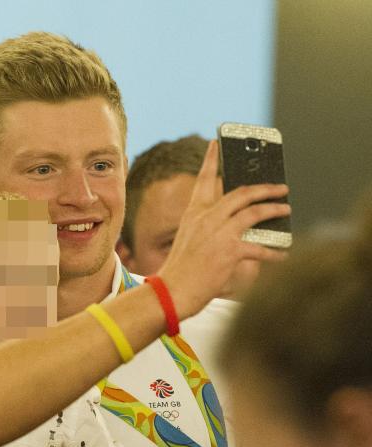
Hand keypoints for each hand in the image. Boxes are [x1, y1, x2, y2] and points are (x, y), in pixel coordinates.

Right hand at [158, 140, 289, 317]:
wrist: (172, 291)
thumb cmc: (181, 270)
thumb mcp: (191, 239)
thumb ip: (209, 225)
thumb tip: (238, 220)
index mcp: (194, 213)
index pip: (203, 179)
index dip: (210, 159)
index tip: (216, 143)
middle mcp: (206, 218)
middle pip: (241, 193)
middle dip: (265, 188)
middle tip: (280, 188)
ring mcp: (218, 233)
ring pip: (254, 212)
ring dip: (275, 209)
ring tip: (286, 210)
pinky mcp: (229, 251)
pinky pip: (260, 247)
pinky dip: (274, 252)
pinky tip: (283, 255)